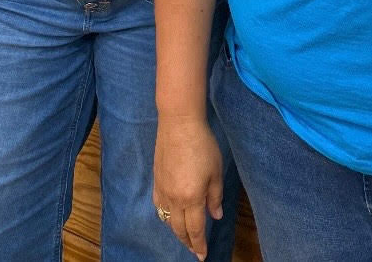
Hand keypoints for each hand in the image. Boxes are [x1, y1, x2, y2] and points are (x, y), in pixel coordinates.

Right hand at [153, 116, 224, 259]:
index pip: (195, 230)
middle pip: (179, 229)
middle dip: (188, 242)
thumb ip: (215, 196)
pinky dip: (166, 216)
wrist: (178, 123)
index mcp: (191, 198)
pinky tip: (171, 214)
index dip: (199, 245)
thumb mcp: (215, 171)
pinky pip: (159, 206)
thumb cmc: (202, 145)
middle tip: (195, 250)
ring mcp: (162, 190)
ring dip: (176, 230)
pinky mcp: (156, 180)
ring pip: (168, 219)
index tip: (202, 256)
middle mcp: (174, 199)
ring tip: (184, 235)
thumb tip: (216, 215)